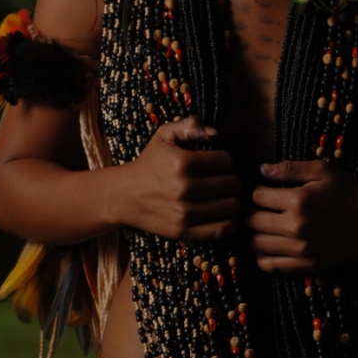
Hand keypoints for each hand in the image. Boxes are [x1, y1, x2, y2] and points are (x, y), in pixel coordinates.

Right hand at [117, 116, 240, 240]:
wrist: (125, 195)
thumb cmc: (150, 162)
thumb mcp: (165, 135)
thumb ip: (191, 125)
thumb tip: (216, 133)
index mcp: (183, 163)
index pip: (226, 161)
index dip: (226, 159)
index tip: (218, 162)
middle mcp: (185, 188)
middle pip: (232, 184)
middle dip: (230, 179)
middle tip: (222, 179)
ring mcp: (185, 213)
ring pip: (231, 206)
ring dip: (231, 199)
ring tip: (222, 195)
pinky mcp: (184, 232)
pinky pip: (222, 230)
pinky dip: (228, 222)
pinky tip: (221, 214)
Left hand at [248, 159, 357, 272]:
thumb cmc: (347, 190)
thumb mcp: (321, 170)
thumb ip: (289, 168)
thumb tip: (261, 169)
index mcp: (298, 200)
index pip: (258, 196)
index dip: (258, 190)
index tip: (265, 190)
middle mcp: (296, 227)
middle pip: (253, 221)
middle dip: (254, 211)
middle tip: (264, 208)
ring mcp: (301, 249)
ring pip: (257, 244)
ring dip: (257, 233)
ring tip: (266, 224)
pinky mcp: (307, 265)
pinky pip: (270, 266)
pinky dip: (262, 256)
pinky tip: (269, 245)